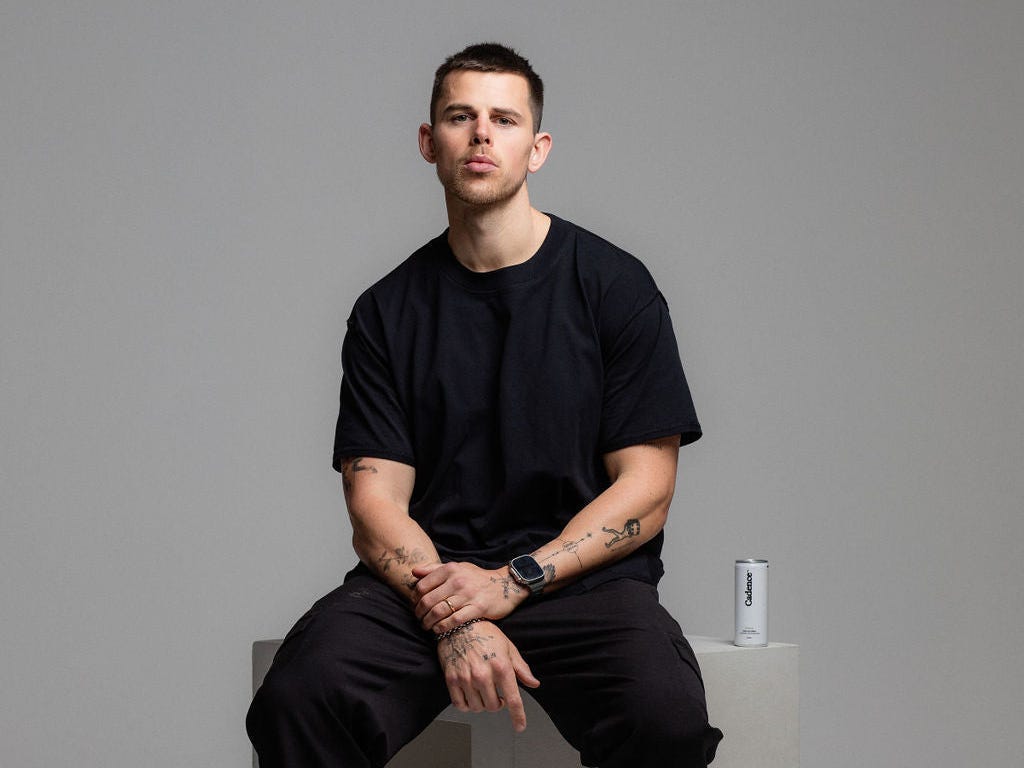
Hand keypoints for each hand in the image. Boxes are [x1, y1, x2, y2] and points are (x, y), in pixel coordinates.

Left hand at [411, 561, 527, 632]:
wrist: (505, 585)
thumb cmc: (476, 578)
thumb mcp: (457, 568)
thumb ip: (434, 569)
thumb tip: (414, 572)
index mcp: (451, 569)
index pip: (423, 586)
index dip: (414, 599)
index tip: (414, 606)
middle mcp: (458, 580)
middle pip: (428, 600)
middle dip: (419, 613)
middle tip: (419, 619)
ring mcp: (468, 594)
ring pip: (439, 612)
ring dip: (428, 622)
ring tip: (426, 626)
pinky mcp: (478, 608)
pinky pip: (454, 621)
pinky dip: (443, 627)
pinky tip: (439, 630)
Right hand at [437, 620, 539, 731]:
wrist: (459, 623)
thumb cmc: (485, 633)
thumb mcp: (508, 647)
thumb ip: (521, 668)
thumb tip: (534, 684)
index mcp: (501, 666)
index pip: (513, 700)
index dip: (518, 716)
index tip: (520, 726)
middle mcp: (484, 674)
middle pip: (493, 706)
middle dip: (497, 704)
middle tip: (496, 694)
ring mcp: (466, 678)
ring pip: (477, 707)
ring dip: (482, 703)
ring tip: (483, 691)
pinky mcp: (452, 679)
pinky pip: (460, 704)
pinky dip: (467, 705)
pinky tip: (470, 695)